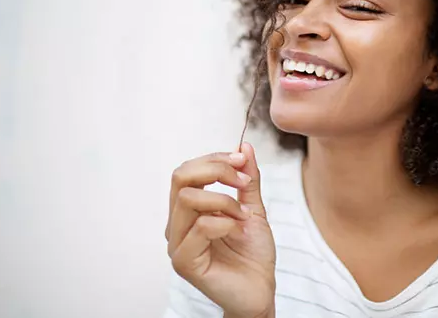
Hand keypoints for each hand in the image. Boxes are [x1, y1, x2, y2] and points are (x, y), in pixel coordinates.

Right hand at [166, 142, 275, 317]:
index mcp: (187, 210)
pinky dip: (226, 222)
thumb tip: (244, 146)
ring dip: (224, 200)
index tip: (242, 160)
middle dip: (216, 170)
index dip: (214, 159)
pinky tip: (239, 231)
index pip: (187, 170)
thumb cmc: (253, 254)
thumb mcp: (253, 208)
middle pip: (180, 177)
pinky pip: (201, 227)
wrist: (260, 290)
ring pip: (188, 199)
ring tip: (243, 215)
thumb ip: (247, 180)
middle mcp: (177, 225)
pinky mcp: (184, 262)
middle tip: (242, 180)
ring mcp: (177, 244)